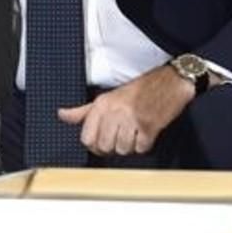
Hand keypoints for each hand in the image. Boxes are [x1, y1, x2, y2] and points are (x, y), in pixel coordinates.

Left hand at [57, 65, 193, 155]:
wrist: (169, 82)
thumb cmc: (138, 90)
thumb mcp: (106, 97)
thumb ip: (83, 111)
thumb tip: (62, 115)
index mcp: (101, 104)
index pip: (87, 138)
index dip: (94, 145)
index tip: (101, 143)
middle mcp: (114, 111)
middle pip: (104, 147)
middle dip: (112, 147)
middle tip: (120, 138)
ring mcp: (132, 119)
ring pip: (122, 149)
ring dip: (129, 146)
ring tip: (134, 133)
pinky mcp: (150, 127)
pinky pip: (141, 148)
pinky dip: (143, 145)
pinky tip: (145, 133)